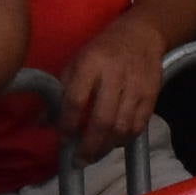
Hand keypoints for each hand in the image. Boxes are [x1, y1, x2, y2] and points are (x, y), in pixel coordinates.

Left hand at [56, 14, 167, 160]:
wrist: (143, 33)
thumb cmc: (102, 49)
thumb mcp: (76, 62)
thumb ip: (61, 91)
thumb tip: (43, 123)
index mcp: (91, 64)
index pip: (76, 100)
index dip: (67, 124)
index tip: (62, 140)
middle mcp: (115, 75)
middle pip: (102, 119)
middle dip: (89, 146)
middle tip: (78, 161)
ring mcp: (137, 86)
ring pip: (122, 126)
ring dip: (106, 147)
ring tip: (94, 156)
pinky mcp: (152, 93)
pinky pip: (139, 124)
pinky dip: (125, 139)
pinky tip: (114, 143)